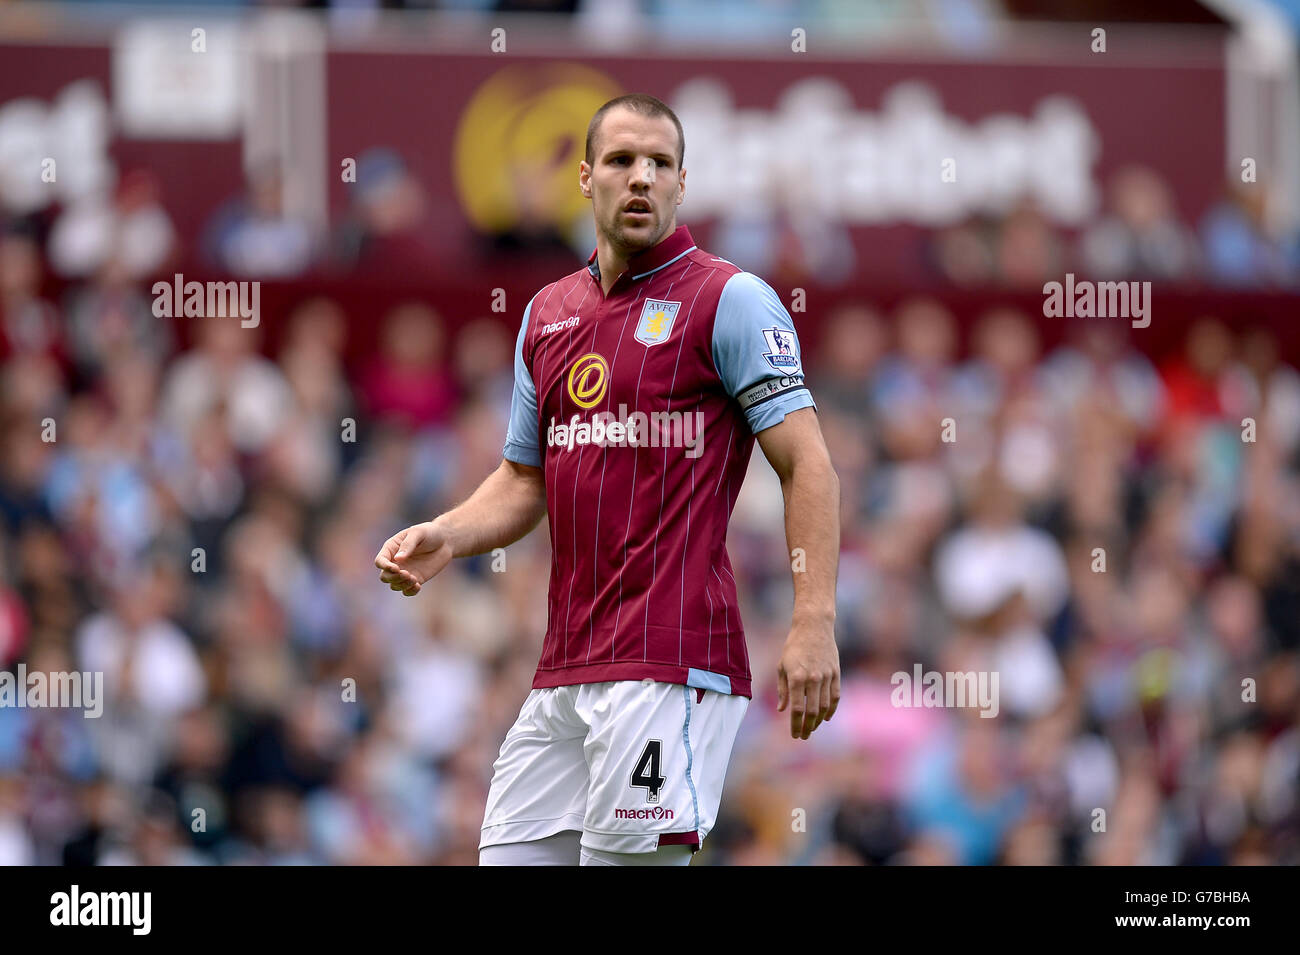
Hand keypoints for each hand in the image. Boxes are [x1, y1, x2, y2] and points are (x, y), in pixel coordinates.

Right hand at [374, 521, 453, 595]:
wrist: (445, 540)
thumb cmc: (429, 532)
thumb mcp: (418, 533)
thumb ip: (408, 544)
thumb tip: (398, 559)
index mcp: (391, 549)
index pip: (380, 561)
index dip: (385, 566)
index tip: (396, 568)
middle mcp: (395, 562)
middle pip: (384, 576)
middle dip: (393, 578)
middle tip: (406, 574)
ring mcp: (405, 572)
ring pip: (395, 585)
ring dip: (402, 585)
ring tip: (414, 579)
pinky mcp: (416, 579)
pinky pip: (408, 590)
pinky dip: (410, 591)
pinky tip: (418, 586)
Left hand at [776, 619, 839, 739]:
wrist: (814, 627)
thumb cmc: (793, 646)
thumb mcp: (782, 666)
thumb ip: (782, 690)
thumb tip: (782, 709)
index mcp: (796, 678)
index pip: (796, 709)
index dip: (795, 725)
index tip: (794, 735)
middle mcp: (812, 679)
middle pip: (812, 711)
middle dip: (807, 727)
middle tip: (803, 736)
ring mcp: (826, 676)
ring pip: (825, 706)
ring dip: (818, 721)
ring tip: (812, 728)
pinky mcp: (836, 673)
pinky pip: (835, 696)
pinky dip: (831, 710)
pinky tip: (825, 717)